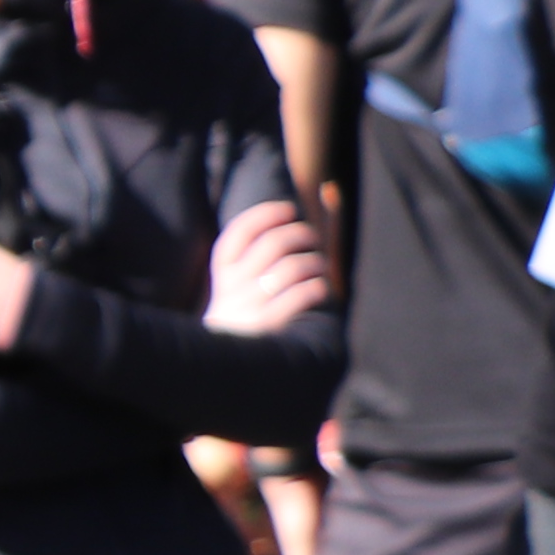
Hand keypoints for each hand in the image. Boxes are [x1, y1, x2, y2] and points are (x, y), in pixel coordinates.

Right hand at [202, 196, 329, 337]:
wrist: (230, 365)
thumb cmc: (251, 308)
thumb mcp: (248, 276)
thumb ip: (282, 236)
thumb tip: (331, 189)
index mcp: (222, 270)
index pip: (241, 230)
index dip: (267, 213)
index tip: (289, 210)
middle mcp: (231, 286)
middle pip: (273, 244)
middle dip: (302, 235)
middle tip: (313, 241)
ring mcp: (247, 307)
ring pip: (291, 268)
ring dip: (315, 263)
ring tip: (320, 268)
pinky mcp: (267, 327)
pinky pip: (300, 295)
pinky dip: (317, 288)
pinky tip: (320, 290)